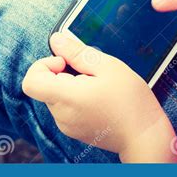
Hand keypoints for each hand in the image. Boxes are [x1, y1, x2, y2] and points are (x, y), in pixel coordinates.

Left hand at [22, 33, 176, 161]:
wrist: (145, 136)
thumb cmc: (131, 101)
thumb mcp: (108, 66)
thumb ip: (77, 52)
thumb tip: (56, 40)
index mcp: (67, 98)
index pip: (31, 80)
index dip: (43, 65)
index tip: (65, 63)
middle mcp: (61, 115)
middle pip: (46, 85)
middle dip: (64, 74)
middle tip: (92, 75)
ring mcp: (66, 126)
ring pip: (57, 96)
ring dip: (72, 87)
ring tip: (99, 89)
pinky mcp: (74, 131)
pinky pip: (66, 108)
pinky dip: (77, 99)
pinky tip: (99, 100)